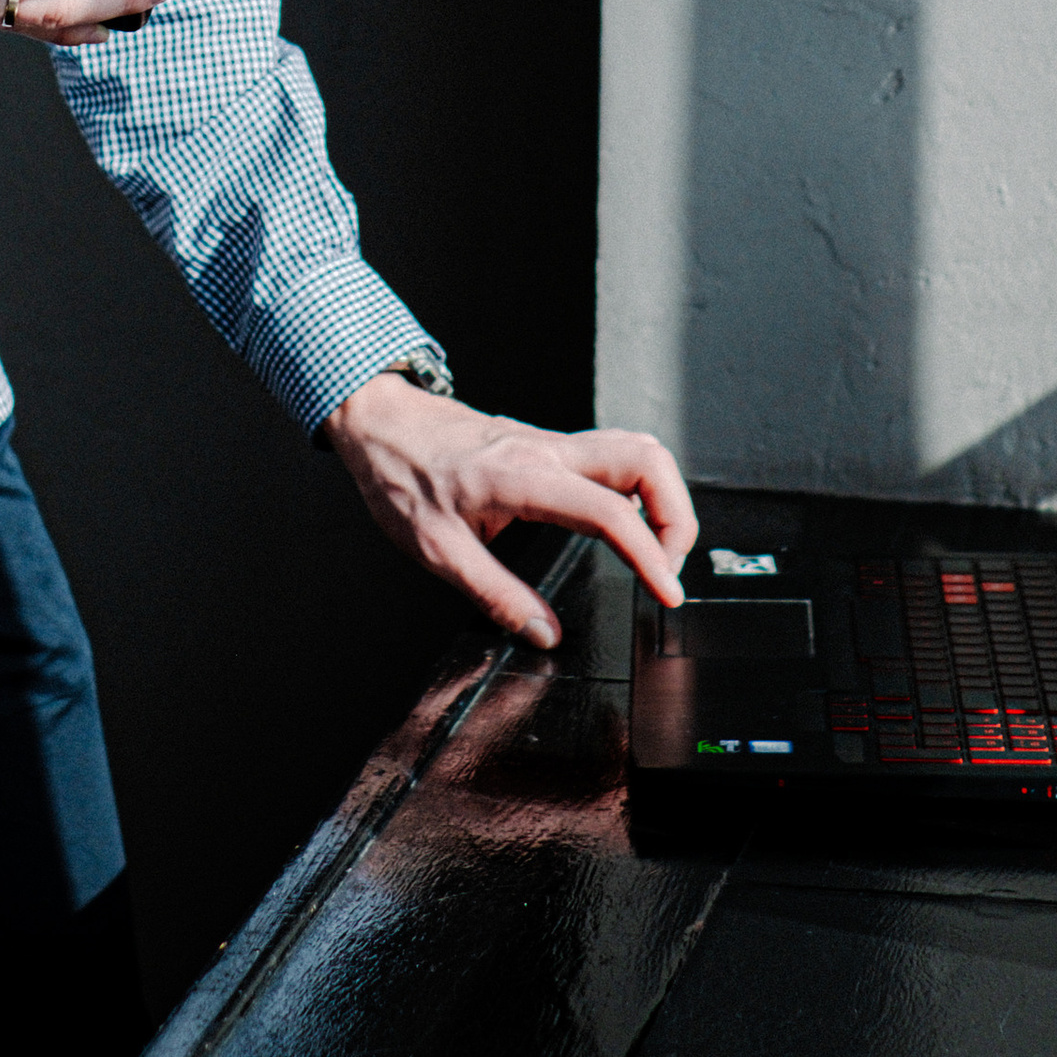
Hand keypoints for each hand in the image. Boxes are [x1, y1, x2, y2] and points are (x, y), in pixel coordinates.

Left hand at [320, 377, 696, 649]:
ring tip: (653, 551)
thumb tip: (544, 634)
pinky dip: (637, 489)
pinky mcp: (548, 445)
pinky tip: (622, 525)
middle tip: (667, 568)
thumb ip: (496, 596)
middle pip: (648, 460)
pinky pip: (613, 456)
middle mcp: (547, 451)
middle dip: (676, 515)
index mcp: (522, 477)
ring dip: (662, 498)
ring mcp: (551, 442)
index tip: (666, 592)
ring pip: (637, 450)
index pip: (610, 512)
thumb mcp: (437, 551)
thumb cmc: (401, 478)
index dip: (649, 556)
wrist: (380, 422)